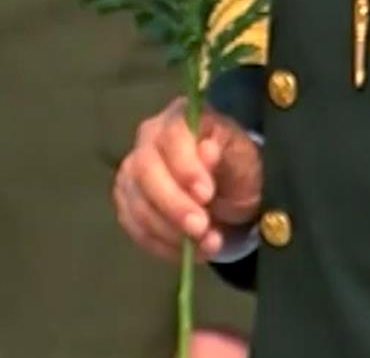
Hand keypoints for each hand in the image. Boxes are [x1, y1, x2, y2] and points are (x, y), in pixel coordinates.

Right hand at [113, 98, 261, 260]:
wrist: (228, 191)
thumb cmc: (236, 166)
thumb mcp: (242, 156)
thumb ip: (224, 153)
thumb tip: (206, 150)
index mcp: (179, 118)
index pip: (171, 136)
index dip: (185, 167)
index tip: (206, 194)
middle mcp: (148, 140)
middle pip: (145, 171)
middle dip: (174, 205)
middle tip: (201, 228)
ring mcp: (132, 172)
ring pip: (137, 203)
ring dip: (170, 231)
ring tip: (206, 245)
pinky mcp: (127, 202)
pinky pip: (134, 227)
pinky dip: (161, 244)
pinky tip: (188, 251)